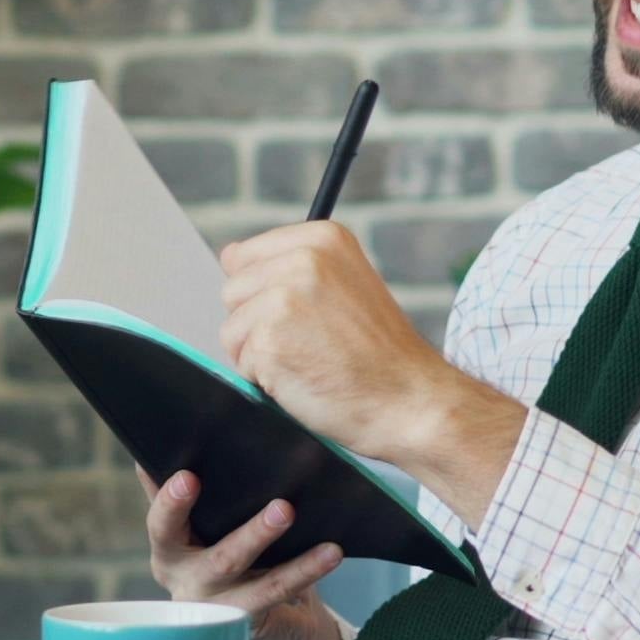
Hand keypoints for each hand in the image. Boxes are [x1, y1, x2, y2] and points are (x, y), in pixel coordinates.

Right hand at [143, 470, 345, 639]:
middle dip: (252, 536)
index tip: (187, 476)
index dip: (172, 503)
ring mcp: (224, 607)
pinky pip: (282, 592)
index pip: (162, 526)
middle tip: (283, 508)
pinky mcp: (253, 620)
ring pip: (260, 582)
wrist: (242, 614)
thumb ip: (169, 494)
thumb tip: (148, 453)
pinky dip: (308, 569)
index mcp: (169, 553)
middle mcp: (191, 584)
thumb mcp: (190, 526)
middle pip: (219, 560)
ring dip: (293, 558)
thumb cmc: (210, 551)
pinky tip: (331, 551)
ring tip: (311, 526)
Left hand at [219, 220, 526, 522]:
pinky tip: (305, 378)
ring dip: (260, 354)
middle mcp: (303, 260)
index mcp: (322, 239)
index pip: (244, 256)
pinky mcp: (270, 340)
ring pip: (232, 328)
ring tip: (309, 360)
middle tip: (310, 343)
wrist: (410, 401)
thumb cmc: (380, 354)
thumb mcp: (345, 285)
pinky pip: (241, 362)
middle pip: (233, 290)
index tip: (304, 314)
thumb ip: (289, 268)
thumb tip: (228, 257)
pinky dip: (265, 379)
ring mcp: (284, 299)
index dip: (263, 294)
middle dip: (258, 324)